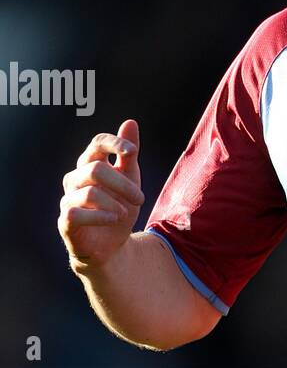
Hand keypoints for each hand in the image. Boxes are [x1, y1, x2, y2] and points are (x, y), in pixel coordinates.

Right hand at [58, 117, 144, 269]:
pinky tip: (115, 219)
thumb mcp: (131, 180)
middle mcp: (75, 179)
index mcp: (90, 165)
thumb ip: (128, 154)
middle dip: (123, 184)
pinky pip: (76, 213)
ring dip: (114, 202)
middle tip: (140, 198)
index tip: (132, 152)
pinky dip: (101, 216)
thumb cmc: (120, 208)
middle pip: (95, 169)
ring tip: (126, 213)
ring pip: (89, 192)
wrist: (113, 245)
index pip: (97, 143)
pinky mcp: (65, 221)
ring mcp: (68, 200)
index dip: (114, 143)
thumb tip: (130, 122)